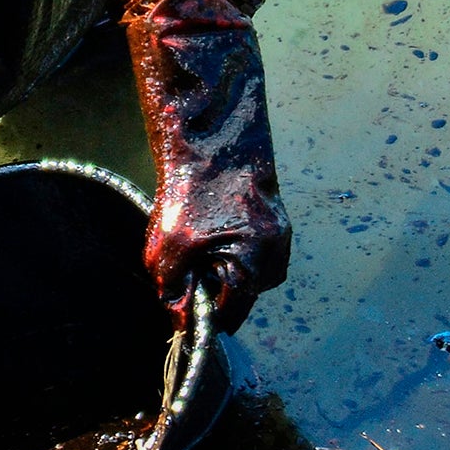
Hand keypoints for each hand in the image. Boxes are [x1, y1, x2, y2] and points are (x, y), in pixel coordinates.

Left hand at [126, 0, 292, 335]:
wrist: (211, 131)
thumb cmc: (192, 187)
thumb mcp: (170, 245)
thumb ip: (174, 287)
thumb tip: (180, 318)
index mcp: (257, 265)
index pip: (229, 315)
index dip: (199, 314)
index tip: (179, 307)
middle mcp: (277, 254)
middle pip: (240, 294)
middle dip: (210, 286)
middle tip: (183, 262)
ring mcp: (279, 234)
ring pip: (246, 271)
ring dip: (220, 266)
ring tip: (195, 237)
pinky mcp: (273, 216)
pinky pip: (251, 248)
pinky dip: (229, 245)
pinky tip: (208, 223)